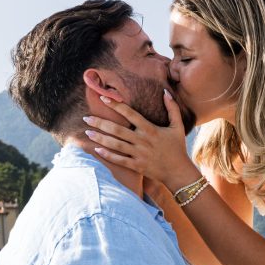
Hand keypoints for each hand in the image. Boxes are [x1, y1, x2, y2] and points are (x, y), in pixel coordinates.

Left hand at [83, 91, 197, 188]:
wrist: (178, 172)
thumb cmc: (177, 148)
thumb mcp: (177, 126)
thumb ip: (172, 108)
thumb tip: (165, 92)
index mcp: (150, 129)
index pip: (130, 114)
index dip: (115, 105)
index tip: (103, 98)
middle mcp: (142, 141)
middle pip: (117, 130)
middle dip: (101, 123)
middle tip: (86, 119)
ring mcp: (139, 154)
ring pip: (116, 145)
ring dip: (100, 138)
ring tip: (87, 133)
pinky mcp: (137, 166)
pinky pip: (120, 160)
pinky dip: (108, 155)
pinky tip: (96, 149)